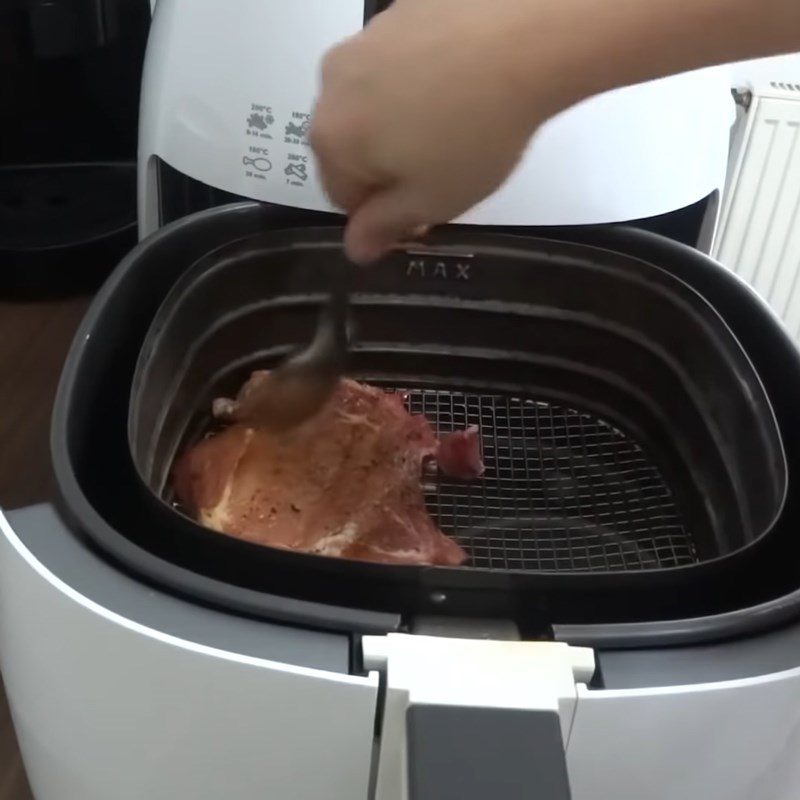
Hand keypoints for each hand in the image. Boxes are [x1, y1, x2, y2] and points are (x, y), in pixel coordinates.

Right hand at [310, 0, 566, 263]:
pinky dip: (420, 77)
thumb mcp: (432, 201)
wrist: (528, 36)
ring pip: (374, 101)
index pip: (344, 198)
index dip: (385, 212)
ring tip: (457, 120)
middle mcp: (332, 85)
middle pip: (353, 145)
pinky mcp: (398, 8)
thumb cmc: (475, 132)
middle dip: (389, 163)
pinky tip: (463, 81)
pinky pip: (399, 61)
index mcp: (331, 139)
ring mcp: (363, 39)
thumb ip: (384, 228)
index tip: (425, 209)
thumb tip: (355, 248)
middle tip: (444, 165)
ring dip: (403, 119)